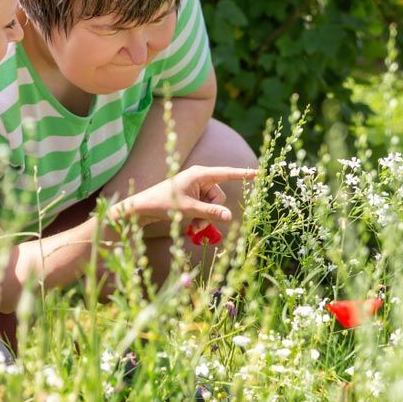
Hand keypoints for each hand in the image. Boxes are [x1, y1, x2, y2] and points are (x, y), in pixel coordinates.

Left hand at [112, 165, 256, 226]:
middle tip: (198, 225)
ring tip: (192, 228)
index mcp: (200, 174)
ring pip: (213, 205)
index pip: (227, 173)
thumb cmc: (164, 204)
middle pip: (219, 196)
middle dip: (212, 212)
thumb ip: (210, 213)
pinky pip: (205, 206)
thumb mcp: (189, 210)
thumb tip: (230, 216)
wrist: (143, 207)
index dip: (244, 174)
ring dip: (205, 218)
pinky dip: (200, 217)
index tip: (260, 173)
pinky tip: (191, 226)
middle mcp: (200, 178)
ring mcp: (196, 187)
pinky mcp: (193, 195)